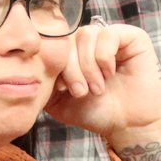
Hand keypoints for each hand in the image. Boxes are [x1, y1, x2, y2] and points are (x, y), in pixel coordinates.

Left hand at [45, 24, 160, 160]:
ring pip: (86, 35)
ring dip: (88, 66)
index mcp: (72, 50)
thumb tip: (29, 63)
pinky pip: (108, 35)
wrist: (127, 125)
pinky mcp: (131, 37)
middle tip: (80, 92)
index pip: (54, 41)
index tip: (60, 88)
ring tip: (96, 88)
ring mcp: (110, 36)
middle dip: (70, 68)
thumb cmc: (95, 112)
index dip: (54, 62)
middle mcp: (90, 39)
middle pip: (68, 37)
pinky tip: (110, 74)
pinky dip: (104, 58)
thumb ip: (43, 80)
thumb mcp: (58, 99)